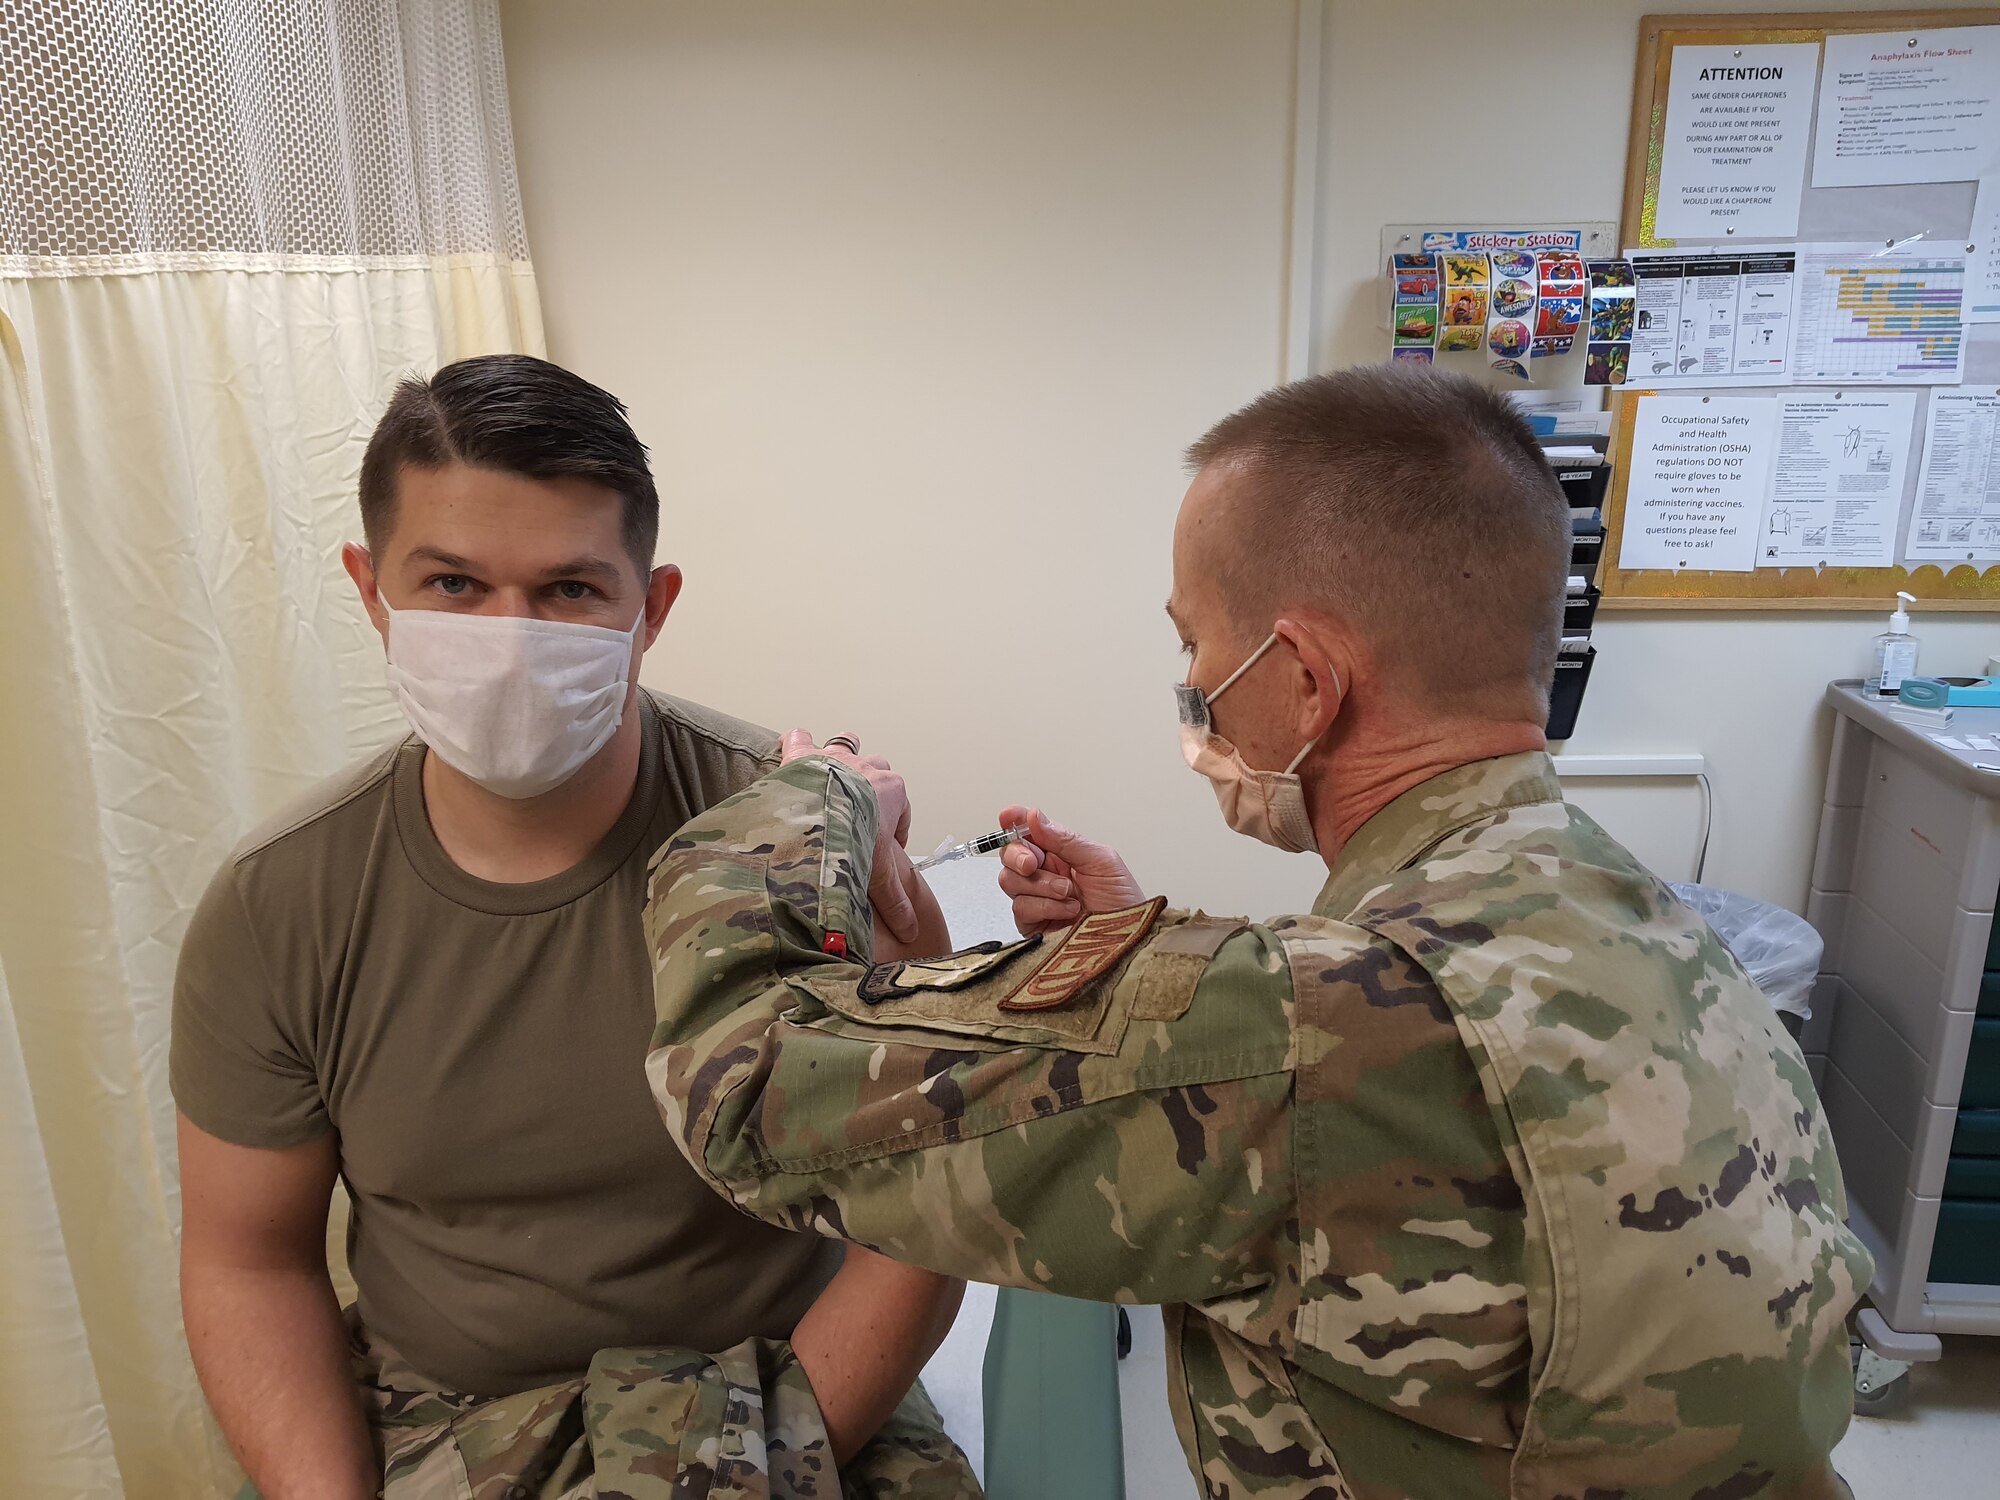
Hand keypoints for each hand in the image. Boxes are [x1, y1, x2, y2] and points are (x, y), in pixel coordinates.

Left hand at [781, 730, 919, 943]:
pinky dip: (796, 744)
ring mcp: (836, 758)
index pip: (900, 811)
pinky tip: (792, 749)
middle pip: (877, 773)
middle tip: (857, 812)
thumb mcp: (878, 874)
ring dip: (840, 756)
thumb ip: (893, 901)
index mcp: (893, 792)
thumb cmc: (855, 840)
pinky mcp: (804, 754)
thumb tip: (911, 932)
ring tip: (830, 768)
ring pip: (845, 746)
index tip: (882, 848)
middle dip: (871, 789)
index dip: (893, 831)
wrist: (821, 814)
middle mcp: (868, 768)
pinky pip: (800, 739)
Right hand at [995, 806, 1145, 934]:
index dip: (1015, 822)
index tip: (1008, 816)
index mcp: (1061, 854)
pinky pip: (1020, 907)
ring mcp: (1037, 899)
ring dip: (1039, 884)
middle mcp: (1045, 874)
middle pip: (1010, 855)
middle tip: (1033, 863)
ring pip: (1010, 880)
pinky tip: (1067, 910)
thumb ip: (1066, 840)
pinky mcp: (1033, 925)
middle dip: (1018, 855)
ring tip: (1068, 893)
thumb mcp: (1101, 862)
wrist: (1128, 941)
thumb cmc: (1123, 902)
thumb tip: (1034, 816)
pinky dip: (1043, 906)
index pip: (1029, 832)